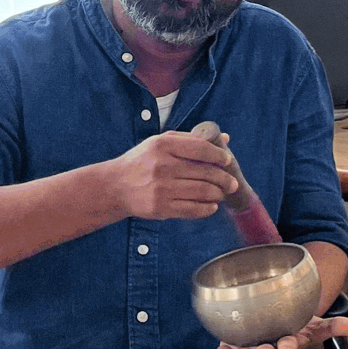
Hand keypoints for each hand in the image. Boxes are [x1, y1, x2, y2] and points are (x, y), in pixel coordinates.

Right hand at [109, 130, 236, 220]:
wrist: (116, 186)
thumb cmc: (141, 161)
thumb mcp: (160, 143)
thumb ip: (191, 139)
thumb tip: (224, 138)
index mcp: (163, 145)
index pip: (201, 148)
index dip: (219, 156)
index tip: (228, 161)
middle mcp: (163, 166)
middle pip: (205, 172)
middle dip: (224, 179)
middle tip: (232, 183)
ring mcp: (162, 188)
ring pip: (202, 192)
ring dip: (218, 194)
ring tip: (221, 194)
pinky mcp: (161, 208)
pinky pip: (192, 209)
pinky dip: (207, 209)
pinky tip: (211, 206)